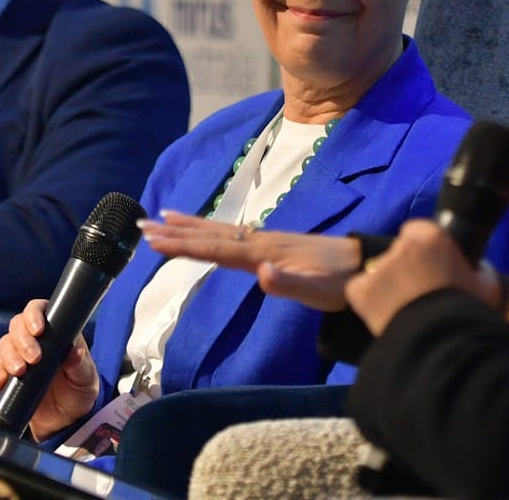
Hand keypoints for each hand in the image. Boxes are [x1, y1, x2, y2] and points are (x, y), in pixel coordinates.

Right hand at [0, 299, 99, 440]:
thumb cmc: (79, 392)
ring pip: (6, 343)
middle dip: (22, 339)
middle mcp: (37, 340)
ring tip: (20, 371)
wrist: (65, 421)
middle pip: (18, 325)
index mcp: (58, 332)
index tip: (38, 330)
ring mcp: (21, 356)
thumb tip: (74, 352)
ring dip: (9, 355)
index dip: (35, 314)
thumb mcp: (86, 379)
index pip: (41, 310)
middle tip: (34, 358)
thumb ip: (80, 364)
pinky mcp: (10, 373)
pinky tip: (2, 381)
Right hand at [142, 212, 361, 311]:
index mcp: (263, 253)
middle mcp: (260, 242)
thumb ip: (288, 283)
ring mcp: (266, 241)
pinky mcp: (273, 244)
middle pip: (211, 235)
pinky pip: (232, 234)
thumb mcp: (317, 290)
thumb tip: (260, 273)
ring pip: (219, 230)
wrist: (366, 265)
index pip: (216, 248)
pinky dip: (212, 229)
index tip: (154, 239)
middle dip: (176, 231)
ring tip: (161, 218)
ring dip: (189, 226)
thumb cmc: (342, 283)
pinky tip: (206, 229)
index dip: (184, 245)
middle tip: (142, 225)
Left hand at [345, 219, 502, 335]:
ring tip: (404, 312)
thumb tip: (478, 268)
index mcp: (431, 237)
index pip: (419, 232)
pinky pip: (361, 292)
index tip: (432, 268)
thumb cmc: (467, 310)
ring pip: (380, 273)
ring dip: (389, 286)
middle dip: (407, 268)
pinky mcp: (359, 290)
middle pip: (400, 252)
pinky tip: (385, 317)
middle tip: (420, 294)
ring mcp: (377, 267)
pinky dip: (369, 302)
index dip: (425, 250)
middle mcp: (400, 245)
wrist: (439, 341)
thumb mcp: (488, 287)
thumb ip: (481, 270)